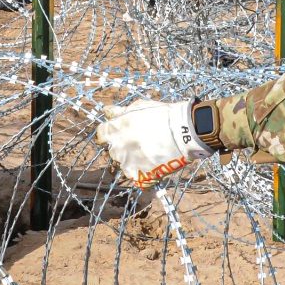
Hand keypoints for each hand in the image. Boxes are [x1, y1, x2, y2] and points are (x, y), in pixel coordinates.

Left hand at [95, 99, 211, 186]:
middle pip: (114, 150)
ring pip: (125, 163)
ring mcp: (128, 164)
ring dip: (134, 158)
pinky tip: (155, 163)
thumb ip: (120, 111)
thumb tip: (106, 111)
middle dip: (124, 145)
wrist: (183, 131)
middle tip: (142, 140)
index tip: (121, 131)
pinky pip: (137, 177)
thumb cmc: (162, 115)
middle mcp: (117, 148)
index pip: (101, 134)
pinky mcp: (140, 176)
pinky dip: (144, 172)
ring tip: (152, 151)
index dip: (111, 132)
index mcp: (115, 130)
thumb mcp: (139, 107)